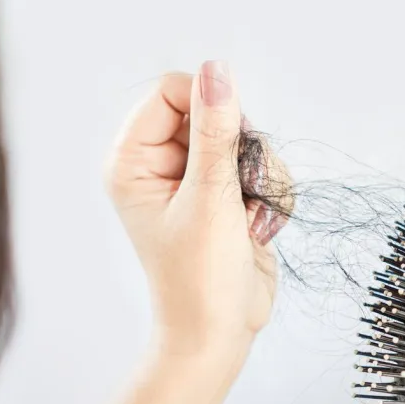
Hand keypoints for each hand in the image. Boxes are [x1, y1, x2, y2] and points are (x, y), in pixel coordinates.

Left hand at [105, 61, 290, 353]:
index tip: (230, 147)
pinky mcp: (227, 195)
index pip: (172, 92)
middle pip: (215, 113)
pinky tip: (259, 229)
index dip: (209, 108)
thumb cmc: (200, 277)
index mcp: (134, 161)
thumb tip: (217, 70)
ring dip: (262, 178)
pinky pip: (261, 166)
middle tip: (241, 192)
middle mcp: (161, 165)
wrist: (220, 333)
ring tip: (251, 219)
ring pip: (245, 140)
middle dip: (242, 151)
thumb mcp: (210, 199)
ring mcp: (196, 180)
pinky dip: (270, 194)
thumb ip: (216, 133)